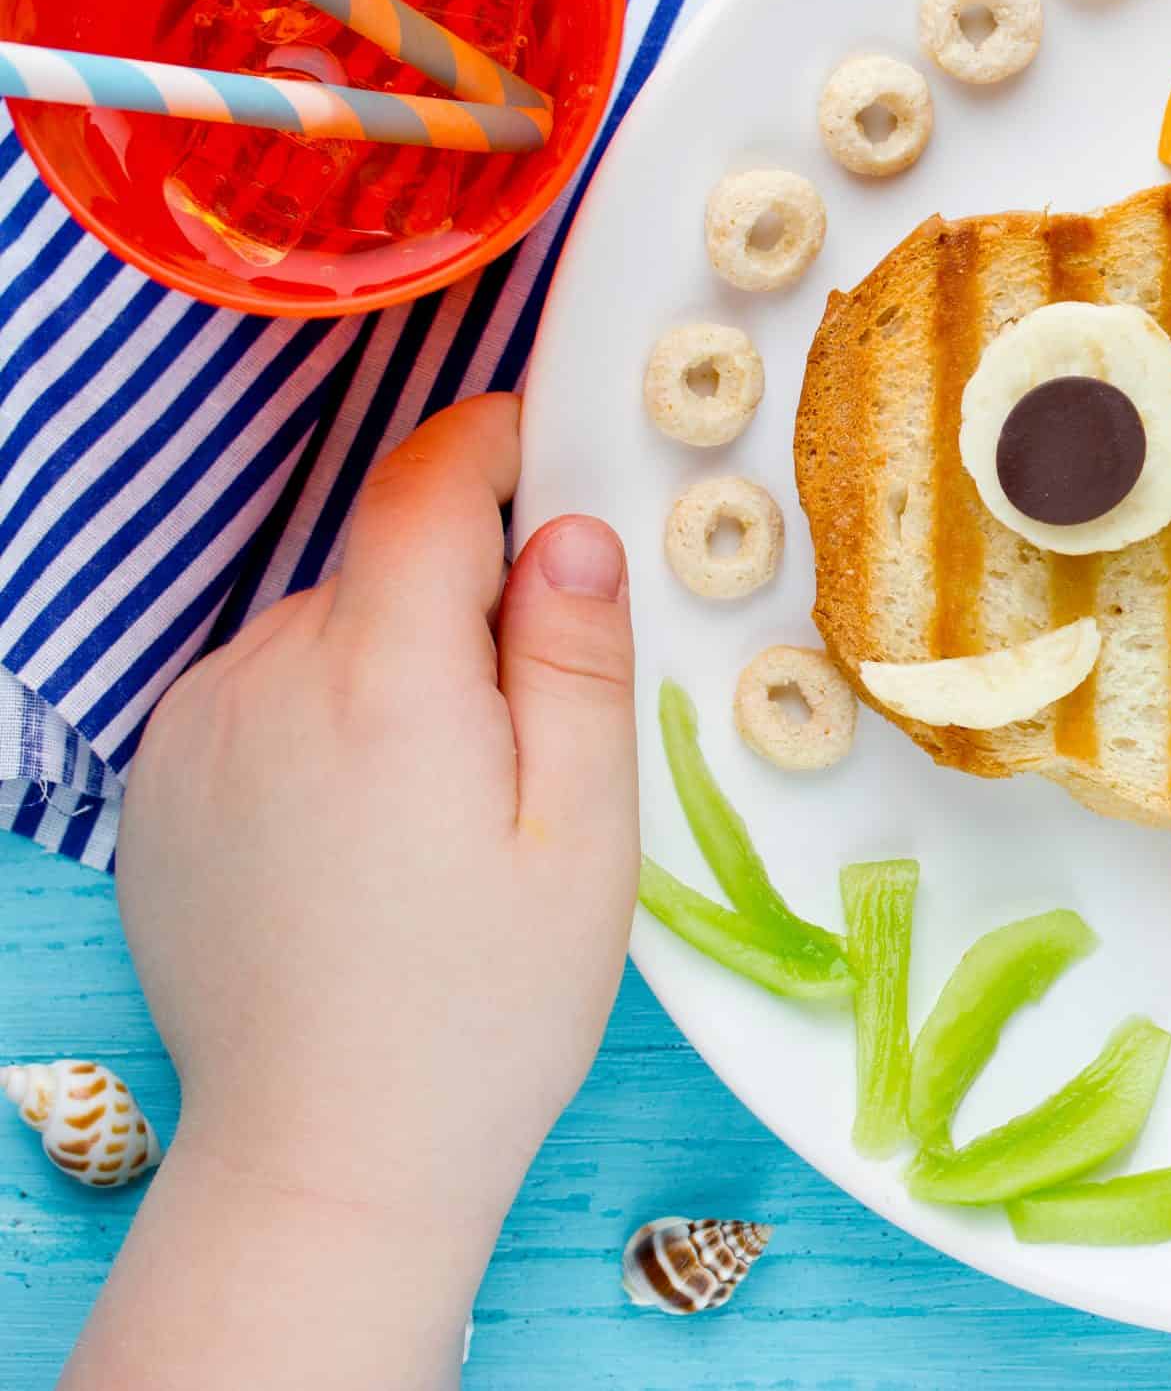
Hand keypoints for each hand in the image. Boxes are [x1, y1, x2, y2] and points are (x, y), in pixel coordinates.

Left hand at [64, 394, 637, 1390]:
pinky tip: (363, 835)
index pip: (425, 484)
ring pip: (322, 631)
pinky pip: (262, 696)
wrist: (330, 1150)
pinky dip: (323, 722)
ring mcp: (193, 732)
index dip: (492, 444)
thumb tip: (572, 530)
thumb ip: (575, 662)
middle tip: (531, 730)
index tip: (544, 453)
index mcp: (383, 680)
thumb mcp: (586, 833)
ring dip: (391, 666)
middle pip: (379, 566)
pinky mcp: (159, 785)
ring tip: (443, 808)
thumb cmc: (486, 1006)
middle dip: (463, 601)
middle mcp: (263, 680)